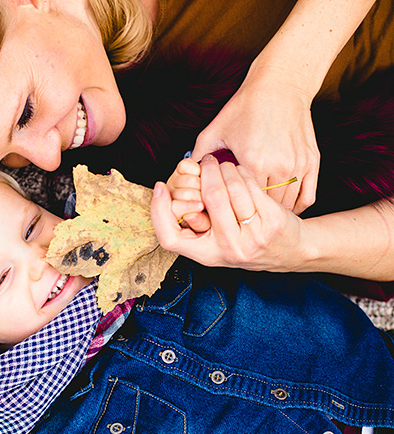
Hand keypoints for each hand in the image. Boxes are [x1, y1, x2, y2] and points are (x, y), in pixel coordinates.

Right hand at [151, 155, 308, 271]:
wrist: (290, 252)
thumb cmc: (246, 241)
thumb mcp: (217, 244)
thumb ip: (194, 226)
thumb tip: (165, 193)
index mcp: (207, 255)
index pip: (169, 238)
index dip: (159, 211)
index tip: (160, 187)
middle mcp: (228, 249)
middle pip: (208, 197)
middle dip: (207, 172)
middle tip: (206, 162)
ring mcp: (251, 237)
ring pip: (231, 188)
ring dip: (226, 168)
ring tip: (224, 164)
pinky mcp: (272, 222)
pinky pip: (251, 187)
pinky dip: (244, 173)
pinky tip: (241, 171)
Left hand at [190, 67, 319, 214]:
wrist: (280, 85)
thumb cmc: (245, 107)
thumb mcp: (214, 130)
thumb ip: (199, 156)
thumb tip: (186, 178)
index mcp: (254, 161)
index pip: (242, 201)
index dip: (233, 209)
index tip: (226, 213)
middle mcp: (279, 165)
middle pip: (265, 207)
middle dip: (252, 214)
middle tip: (243, 218)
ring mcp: (299, 164)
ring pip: (287, 204)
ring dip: (273, 212)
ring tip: (260, 215)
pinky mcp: (312, 161)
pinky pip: (308, 195)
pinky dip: (296, 205)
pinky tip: (283, 208)